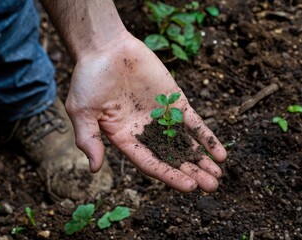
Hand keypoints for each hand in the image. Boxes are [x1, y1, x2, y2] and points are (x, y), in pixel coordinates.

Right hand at [65, 31, 226, 192]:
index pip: (150, 163)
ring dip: (202, 159)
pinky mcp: (174, 100)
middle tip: (212, 186)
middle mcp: (146, 131)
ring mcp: (162, 116)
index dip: (170, 175)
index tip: (190, 186)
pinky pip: (193, 122)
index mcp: (125, 138)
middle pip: (172, 157)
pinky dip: (206, 136)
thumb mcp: (81, 110)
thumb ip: (88, 139)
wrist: (106, 47)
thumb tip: (94, 169)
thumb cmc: (88, 78)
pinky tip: (219, 152)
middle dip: (192, 172)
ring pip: (185, 143)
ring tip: (218, 175)